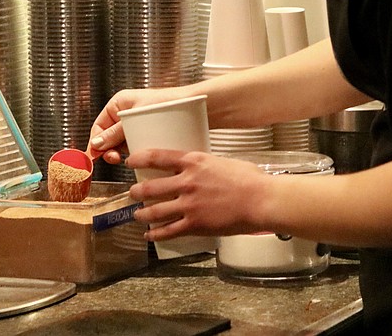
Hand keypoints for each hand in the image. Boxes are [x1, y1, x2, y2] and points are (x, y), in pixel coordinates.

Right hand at [88, 87, 188, 164]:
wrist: (193, 104)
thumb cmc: (166, 102)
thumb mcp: (135, 118)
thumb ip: (116, 132)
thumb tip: (96, 145)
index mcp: (118, 103)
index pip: (99, 126)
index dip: (96, 142)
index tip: (96, 157)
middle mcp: (125, 113)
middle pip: (109, 136)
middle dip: (109, 149)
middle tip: (115, 159)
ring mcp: (136, 123)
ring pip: (121, 142)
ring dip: (121, 152)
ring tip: (126, 158)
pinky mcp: (147, 131)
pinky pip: (135, 143)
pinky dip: (133, 151)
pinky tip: (137, 157)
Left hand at [127, 149, 266, 240]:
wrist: (261, 200)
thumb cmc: (250, 179)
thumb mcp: (222, 162)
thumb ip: (206, 165)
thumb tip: (200, 167)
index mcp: (194, 162)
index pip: (157, 157)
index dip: (139, 159)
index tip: (130, 161)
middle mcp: (187, 182)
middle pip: (150, 187)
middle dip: (136, 191)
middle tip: (133, 193)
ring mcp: (189, 205)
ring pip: (154, 211)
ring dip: (142, 214)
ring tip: (138, 214)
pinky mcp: (194, 224)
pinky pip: (168, 231)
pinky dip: (155, 234)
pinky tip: (150, 235)